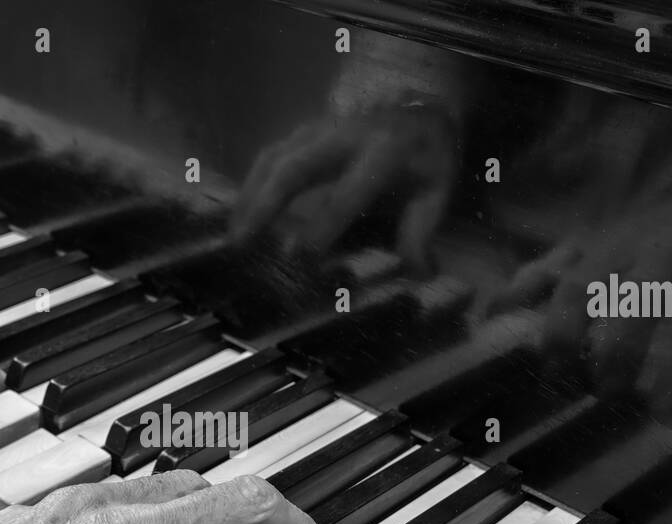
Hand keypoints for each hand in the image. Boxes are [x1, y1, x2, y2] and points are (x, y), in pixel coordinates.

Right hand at [231, 105, 455, 273]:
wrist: (423, 100)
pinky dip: (252, 183)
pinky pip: (272, 154)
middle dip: (264, 205)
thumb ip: (421, 232)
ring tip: (234, 233)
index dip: (321, 227)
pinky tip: (242, 211)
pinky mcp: (307, 130)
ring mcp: (321, 128)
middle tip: (241, 243)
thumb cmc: (428, 154)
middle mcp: (345, 135)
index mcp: (384, 150)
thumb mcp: (437, 191)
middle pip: (294, 167)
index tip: (300, 259)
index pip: (346, 194)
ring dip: (250, 195)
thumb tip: (417, 274)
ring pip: (275, 157)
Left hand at [488, 179, 671, 411]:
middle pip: (636, 309)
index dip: (559, 332)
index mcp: (618, 247)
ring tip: (657, 414)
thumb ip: (542, 277)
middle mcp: (666, 259)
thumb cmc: (657, 238)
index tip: (551, 370)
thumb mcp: (598, 244)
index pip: (579, 289)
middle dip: (616, 356)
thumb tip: (488, 312)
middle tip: (604, 393)